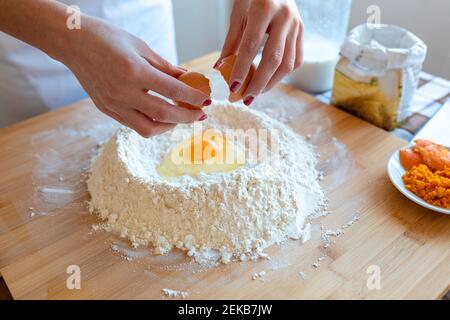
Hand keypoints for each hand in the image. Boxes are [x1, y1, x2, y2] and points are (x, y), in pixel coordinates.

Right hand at [63, 17, 210, 137]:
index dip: (194, 98)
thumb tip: (189, 79)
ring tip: (180, 117)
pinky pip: (133, 125)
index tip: (207, 101)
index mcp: (134, 72)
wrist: (72, 42)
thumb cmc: (108, 38)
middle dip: (187, 117)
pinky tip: (160, 115)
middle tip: (200, 114)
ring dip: (169, 126)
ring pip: (148, 129)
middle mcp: (123, 92)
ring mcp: (113, 104)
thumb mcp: (141, 47)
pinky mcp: (106, 110)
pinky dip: (151, 123)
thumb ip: (166, 67)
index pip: (173, 92)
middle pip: (164, 115)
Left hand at [216, 0, 302, 105]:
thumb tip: (220, 68)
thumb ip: (231, 41)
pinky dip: (283, 74)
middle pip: (273, 59)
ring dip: (271, 83)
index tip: (232, 87)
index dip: (242, 68)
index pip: (251, 45)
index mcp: (264, 8)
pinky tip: (270, 80)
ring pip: (288, 63)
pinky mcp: (302, 31)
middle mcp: (284, 17)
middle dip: (258, 83)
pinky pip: (296, 60)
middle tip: (246, 99)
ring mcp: (297, 25)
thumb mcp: (238, 12)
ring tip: (256, 93)